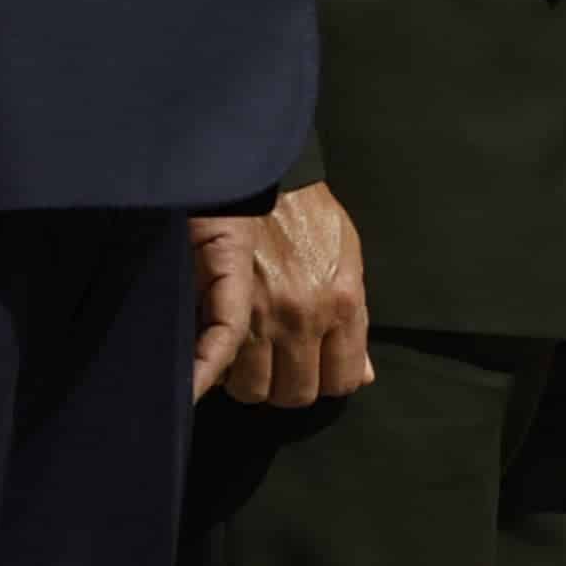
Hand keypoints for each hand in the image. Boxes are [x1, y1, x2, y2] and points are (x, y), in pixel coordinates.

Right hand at [192, 182, 369, 408]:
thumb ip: (356, 322)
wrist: (263, 171)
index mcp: (344, 305)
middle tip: (273, 364)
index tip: (308, 369)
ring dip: (246, 380)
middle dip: (284, 384)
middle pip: (296, 393)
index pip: (341, 382)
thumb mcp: (348, 260)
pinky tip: (201, 382)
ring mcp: (264, 313)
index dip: (322, 381)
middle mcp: (307, 317)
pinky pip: (217, 358)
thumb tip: (364, 374)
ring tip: (243, 359)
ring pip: (254, 388)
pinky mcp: (225, 301)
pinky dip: (206, 376)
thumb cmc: (308, 214)